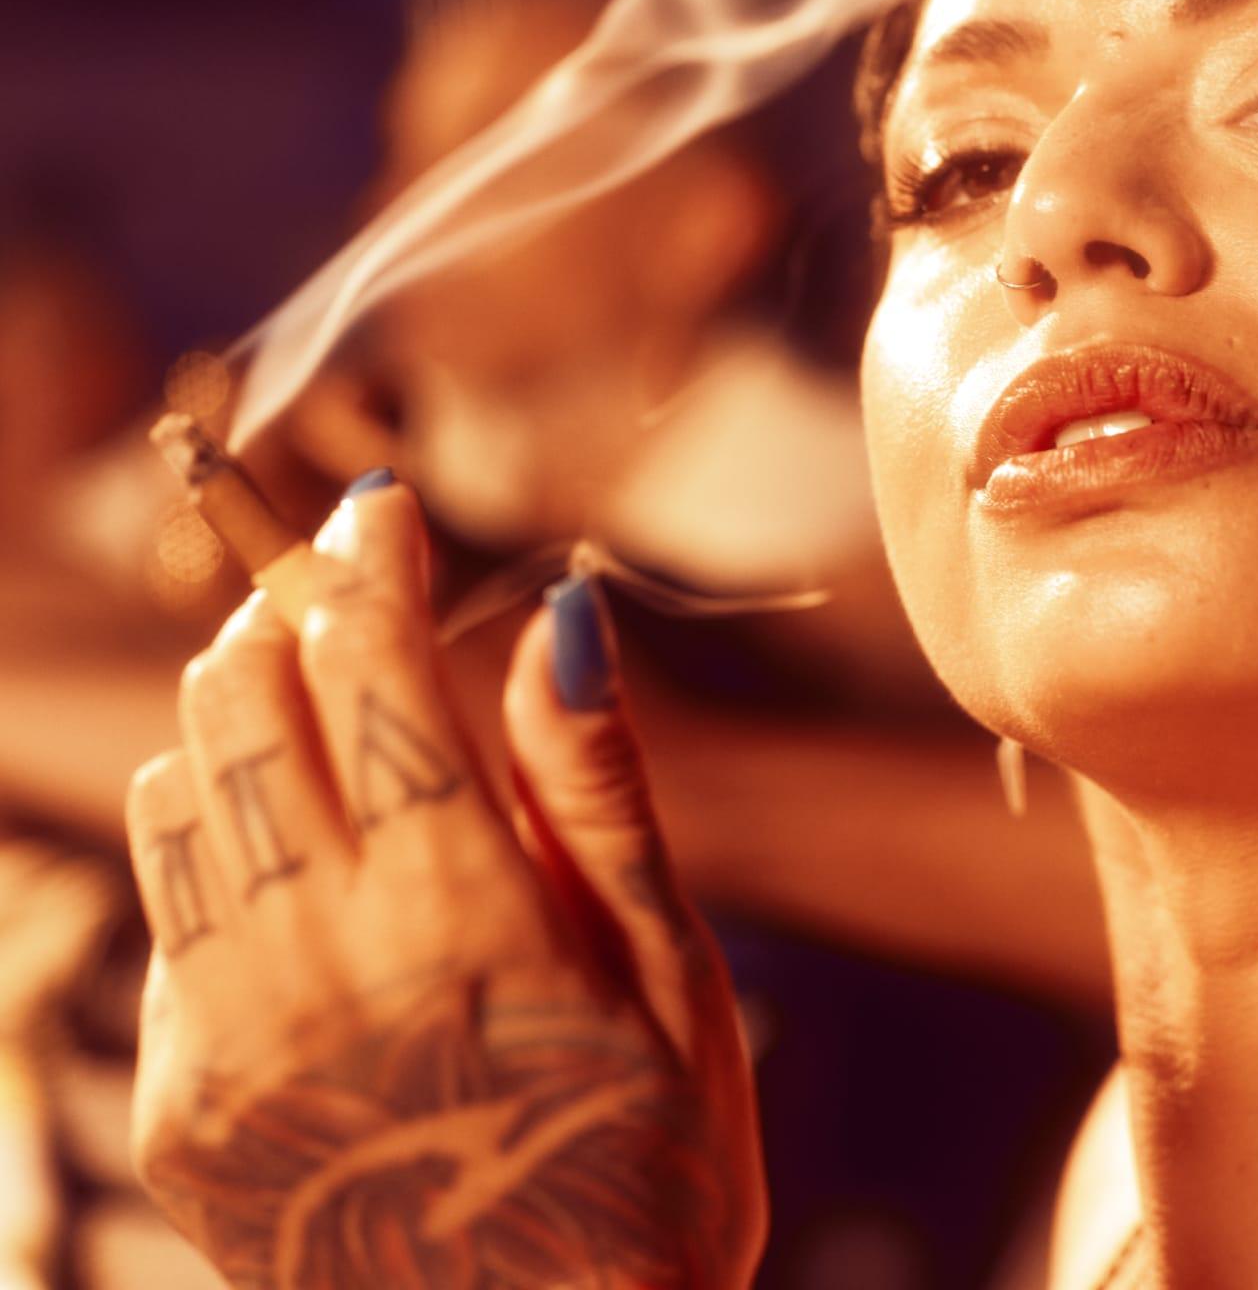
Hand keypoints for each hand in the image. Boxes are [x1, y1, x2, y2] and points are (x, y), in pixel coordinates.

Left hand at [125, 477, 766, 1288]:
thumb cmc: (649, 1174)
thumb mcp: (672, 983)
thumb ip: (596, 791)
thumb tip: (559, 613)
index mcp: (459, 921)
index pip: (366, 667)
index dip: (367, 556)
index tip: (383, 503)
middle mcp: (315, 968)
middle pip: (238, 697)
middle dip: (291, 611)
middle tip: (358, 598)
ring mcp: (227, 1042)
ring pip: (179, 783)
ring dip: (243, 708)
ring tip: (328, 708)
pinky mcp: (183, 1104)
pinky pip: (165, 901)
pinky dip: (220, 827)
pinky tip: (306, 854)